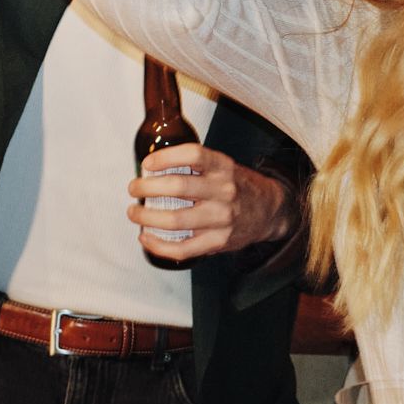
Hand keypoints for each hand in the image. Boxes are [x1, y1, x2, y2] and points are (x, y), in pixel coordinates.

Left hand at [127, 145, 295, 261]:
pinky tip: (146, 237)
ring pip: (175, 220)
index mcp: (223, 167)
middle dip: (146, 188)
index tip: (147, 163)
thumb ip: (193, 165)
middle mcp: (224, 191)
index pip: (193, 155)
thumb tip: (149, 168)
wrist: (269, 211)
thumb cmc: (236, 186)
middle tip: (134, 189)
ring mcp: (222, 219)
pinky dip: (158, 245)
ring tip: (134, 213)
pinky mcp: (219, 241)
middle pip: (178, 187)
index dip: (166, 157)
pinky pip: (183, 248)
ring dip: (146, 217)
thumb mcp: (222, 166)